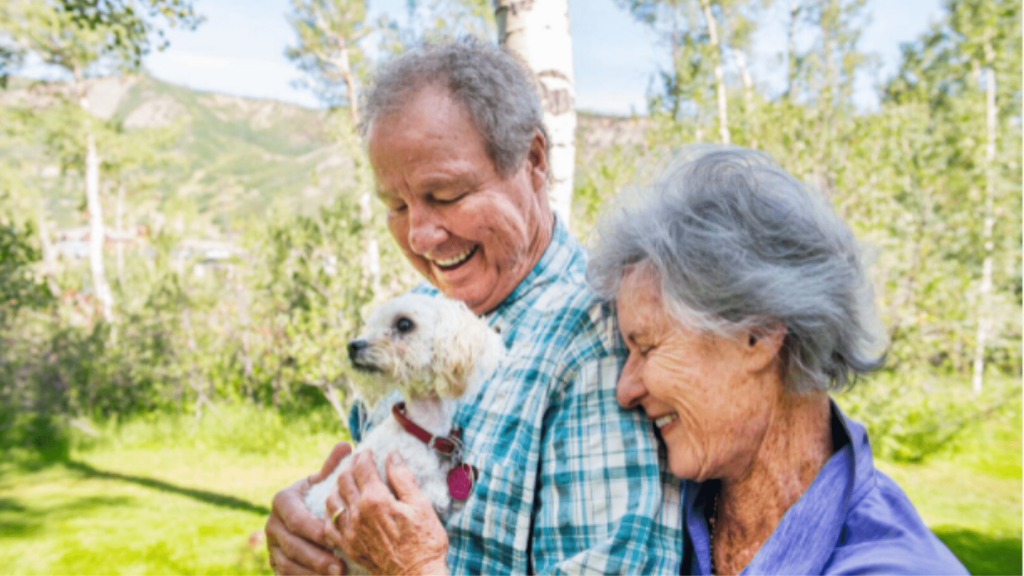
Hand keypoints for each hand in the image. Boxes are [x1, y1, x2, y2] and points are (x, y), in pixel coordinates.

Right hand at [266, 442, 352, 574]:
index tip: (335, 539)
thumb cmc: (320, 498)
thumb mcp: (323, 483)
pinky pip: (286, 575)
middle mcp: (272, 523)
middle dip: (317, 557)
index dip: (315, 531)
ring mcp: (271, 545)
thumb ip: (333, 467)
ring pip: (289, 563)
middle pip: (293, 545)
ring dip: (312, 572)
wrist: (304, 519)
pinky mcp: (274, 563)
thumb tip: (347, 445)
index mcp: (283, 500)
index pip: (298, 519)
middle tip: (340, 567)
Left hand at [325, 450, 449, 575]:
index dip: (364, 455)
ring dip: (337, 485)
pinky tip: (339, 507)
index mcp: (376, 499)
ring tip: (347, 480)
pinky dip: (331, 511)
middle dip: (350, 466)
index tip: (369, 450)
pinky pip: (328, 524)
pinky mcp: (347, 546)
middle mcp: (358, 513)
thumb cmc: (425, 542)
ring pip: (332, 499)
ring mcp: (349, 531)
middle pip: (344, 479)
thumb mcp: (421, 505)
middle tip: (358, 461)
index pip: (363, 467)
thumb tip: (392, 454)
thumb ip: (403, 477)